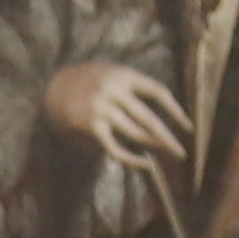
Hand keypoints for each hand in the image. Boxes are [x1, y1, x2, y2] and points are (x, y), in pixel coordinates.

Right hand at [47, 59, 188, 177]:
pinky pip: (117, 148)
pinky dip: (132, 159)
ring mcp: (102, 109)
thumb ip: (131, 90)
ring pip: (136, 134)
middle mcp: (114, 91)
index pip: (157, 92)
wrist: (50, 87)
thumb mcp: (110, 75)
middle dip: (168, 137)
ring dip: (153, 147)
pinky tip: (143, 162)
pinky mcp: (91, 126)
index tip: (188, 127)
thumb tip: (159, 118)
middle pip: (149, 118)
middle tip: (181, 153)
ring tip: (164, 155)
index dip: (175, 110)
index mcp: (123, 75)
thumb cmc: (86, 82)